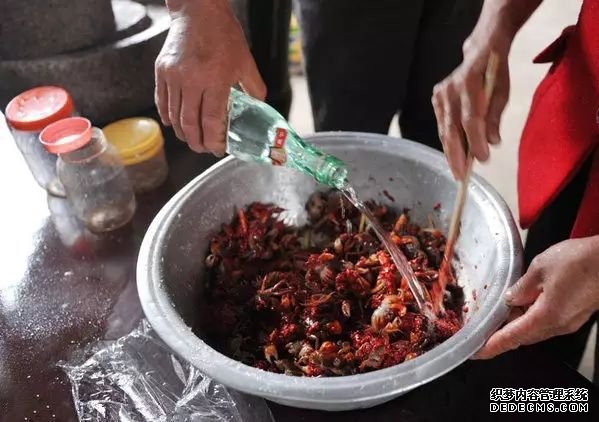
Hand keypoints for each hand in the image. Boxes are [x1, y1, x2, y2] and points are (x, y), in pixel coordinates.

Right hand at [155, 0, 265, 154]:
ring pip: (174, 116)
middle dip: (196, 142)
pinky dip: (167, 116)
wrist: (198, 11)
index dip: (213, 139)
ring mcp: (173, 76)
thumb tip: (259, 109)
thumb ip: (254, 89)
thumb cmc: (224, 36)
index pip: (211, 120)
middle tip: (203, 150)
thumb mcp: (246, 62)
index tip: (217, 148)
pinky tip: (174, 124)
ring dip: (182, 133)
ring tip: (191, 140)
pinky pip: (162, 101)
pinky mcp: (161, 71)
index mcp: (215, 80)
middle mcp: (191, 80)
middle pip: (190, 123)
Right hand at [432, 29, 510, 179]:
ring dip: (450, 152)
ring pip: (444, 129)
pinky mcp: (436, 98)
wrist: (481, 50)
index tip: (483, 159)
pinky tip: (453, 155)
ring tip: (457, 171)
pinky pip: (442, 124)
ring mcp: (440, 94)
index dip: (475, 141)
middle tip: (461, 176)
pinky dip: (447, 140)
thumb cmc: (495, 72)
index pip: (470, 119)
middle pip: (452, 128)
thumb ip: (495, 118)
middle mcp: (450, 89)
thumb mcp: (502, 92)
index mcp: (470, 84)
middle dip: (457, 154)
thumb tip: (493, 143)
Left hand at [473, 236, 598, 358]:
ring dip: (518, 321)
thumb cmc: (581, 261)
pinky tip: (526, 299)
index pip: (512, 337)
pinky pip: (548, 320)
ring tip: (504, 306)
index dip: (492, 346)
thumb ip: (522, 286)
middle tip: (486, 323)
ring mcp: (569, 321)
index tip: (477, 353)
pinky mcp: (577, 314)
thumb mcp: (540, 268)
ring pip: (536, 328)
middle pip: (523, 335)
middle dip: (503, 331)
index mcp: (546, 316)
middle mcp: (559, 325)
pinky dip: (532, 314)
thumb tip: (511, 298)